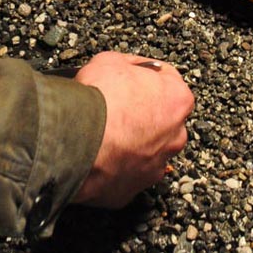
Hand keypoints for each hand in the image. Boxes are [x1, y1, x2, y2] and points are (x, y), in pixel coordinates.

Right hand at [71, 52, 193, 206]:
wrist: (75, 140)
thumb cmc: (99, 98)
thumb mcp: (111, 61)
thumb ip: (127, 66)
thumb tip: (125, 71)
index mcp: (177, 100)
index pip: (167, 80)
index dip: (145, 75)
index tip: (131, 76)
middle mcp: (174, 137)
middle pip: (162, 120)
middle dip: (142, 113)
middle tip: (116, 107)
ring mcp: (154, 167)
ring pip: (146, 152)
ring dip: (131, 143)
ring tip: (104, 134)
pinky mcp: (131, 192)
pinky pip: (124, 176)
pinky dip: (113, 167)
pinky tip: (97, 156)